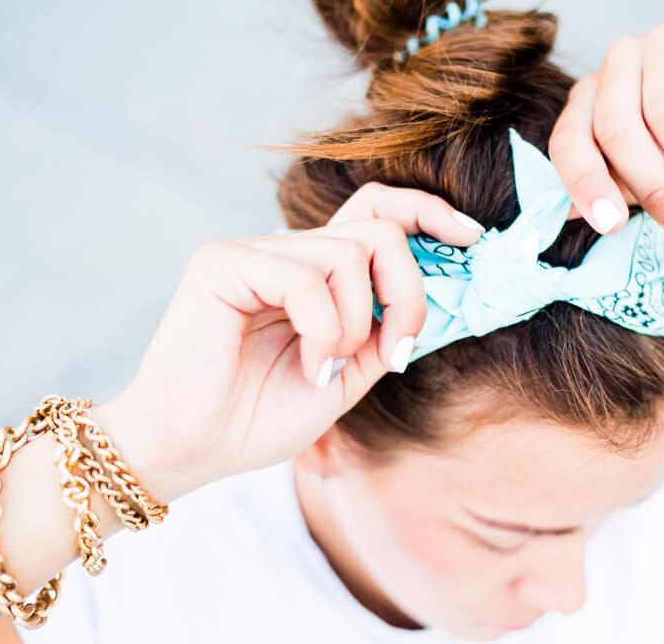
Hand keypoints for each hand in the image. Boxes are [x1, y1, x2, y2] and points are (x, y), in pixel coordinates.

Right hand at [92, 183, 484, 502]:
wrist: (191, 453)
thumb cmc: (260, 416)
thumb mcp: (349, 372)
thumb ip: (386, 328)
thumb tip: (445, 292)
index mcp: (315, 271)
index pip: (378, 211)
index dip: (428, 212)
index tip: (471, 237)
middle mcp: (286, 250)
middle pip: (380, 228)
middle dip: (409, 292)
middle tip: (397, 348)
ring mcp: (253, 251)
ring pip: (349, 254)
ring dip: (356, 326)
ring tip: (326, 369)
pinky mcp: (223, 262)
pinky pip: (308, 279)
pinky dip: (324, 332)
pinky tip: (307, 368)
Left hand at [550, 13, 663, 245]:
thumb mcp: (647, 174)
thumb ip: (613, 191)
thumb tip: (572, 219)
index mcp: (589, 97)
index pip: (571, 140)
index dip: (586, 184)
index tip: (612, 226)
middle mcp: (619, 62)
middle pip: (618, 129)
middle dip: (655, 189)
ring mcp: (663, 40)